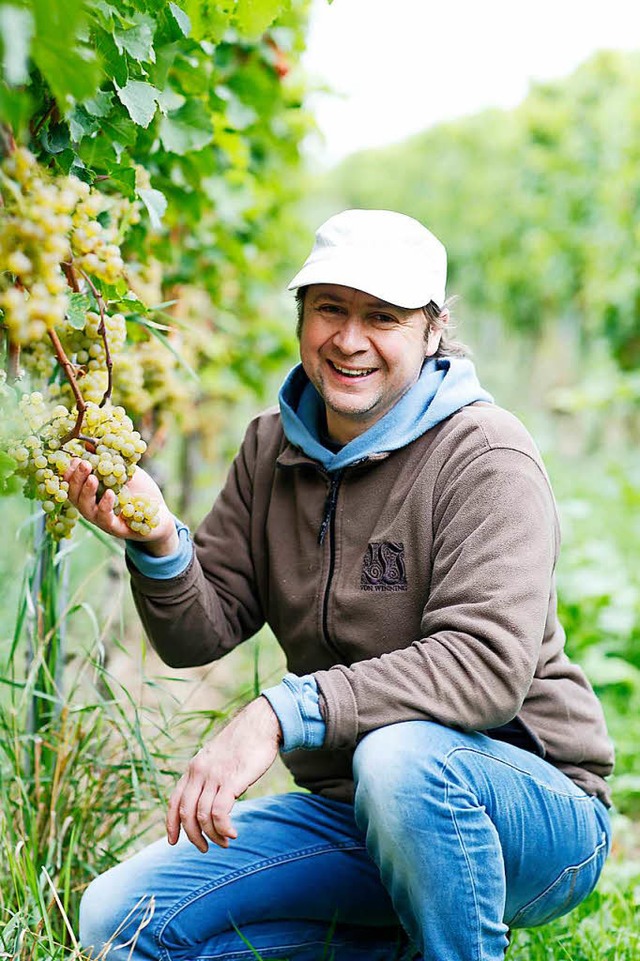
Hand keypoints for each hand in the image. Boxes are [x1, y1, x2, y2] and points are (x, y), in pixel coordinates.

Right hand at [64, 459, 176, 552]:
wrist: (159, 512)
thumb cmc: (139, 491)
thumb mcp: (125, 471)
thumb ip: (109, 459)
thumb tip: (89, 442)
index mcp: (89, 494)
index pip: (71, 484)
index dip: (69, 472)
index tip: (74, 458)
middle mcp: (91, 508)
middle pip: (74, 496)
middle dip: (76, 479)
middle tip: (83, 464)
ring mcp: (102, 520)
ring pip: (86, 509)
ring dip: (87, 492)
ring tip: (93, 478)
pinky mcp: (116, 529)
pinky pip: (106, 519)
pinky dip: (106, 506)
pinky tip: (110, 494)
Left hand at [167, 697, 281, 851]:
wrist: (261, 723)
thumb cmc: (244, 743)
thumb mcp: (218, 758)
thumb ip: (208, 776)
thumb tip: (207, 797)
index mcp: (194, 767)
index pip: (174, 800)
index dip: (171, 823)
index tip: (173, 841)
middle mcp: (199, 772)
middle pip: (186, 813)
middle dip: (193, 836)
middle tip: (204, 849)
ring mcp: (214, 776)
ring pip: (202, 816)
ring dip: (212, 835)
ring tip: (225, 842)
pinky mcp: (231, 780)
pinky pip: (219, 812)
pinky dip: (223, 828)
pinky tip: (232, 833)